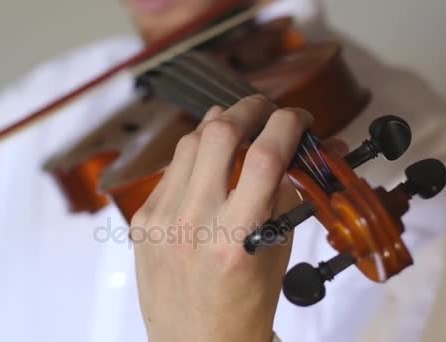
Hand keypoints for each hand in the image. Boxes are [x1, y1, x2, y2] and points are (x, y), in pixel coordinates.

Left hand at [131, 95, 313, 341]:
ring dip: (218, 125)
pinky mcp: (143, 219)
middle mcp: (192, 224)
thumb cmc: (242, 309)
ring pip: (189, 143)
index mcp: (234, 239)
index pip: (264, 157)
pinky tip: (209, 161)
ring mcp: (160, 219)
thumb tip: (302, 152)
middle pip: (218, 133)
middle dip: (248, 109)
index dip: (286, 124)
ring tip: (238, 126)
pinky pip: (172, 169)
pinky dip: (195, 155)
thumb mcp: (275, 254)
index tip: (297, 119)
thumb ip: (284, 197)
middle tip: (265, 110)